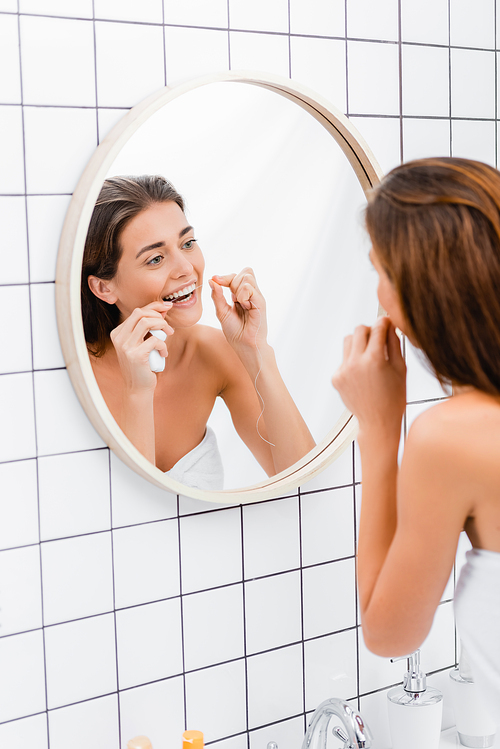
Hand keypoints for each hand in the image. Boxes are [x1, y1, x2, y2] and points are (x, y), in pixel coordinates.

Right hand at [110, 301, 173, 392]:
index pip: (137, 312)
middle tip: (168, 328)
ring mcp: (126, 347)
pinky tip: (164, 354)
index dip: (154, 307)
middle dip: (158, 316)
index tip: (167, 307)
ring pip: (146, 323)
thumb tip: (163, 310)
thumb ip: (146, 329)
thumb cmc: (142, 365)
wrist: (137, 388)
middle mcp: (119, 338)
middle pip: (140, 314)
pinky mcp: (136, 355)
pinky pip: (155, 340)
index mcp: (118, 333)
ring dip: (162, 326)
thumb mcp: (140, 344)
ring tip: (169, 335)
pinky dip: (163, 345)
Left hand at [209, 268, 267, 350]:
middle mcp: (251, 294)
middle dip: (232, 280)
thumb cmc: (235, 332)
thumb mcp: (221, 312)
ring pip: (247, 276)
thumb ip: (217, 296)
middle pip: (245, 272)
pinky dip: (242, 295)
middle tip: (231, 297)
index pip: (236, 276)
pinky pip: (249, 288)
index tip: (215, 280)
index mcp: (241, 295)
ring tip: (239, 304)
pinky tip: (243, 305)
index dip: (225, 277)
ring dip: (238, 288)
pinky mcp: (261, 302)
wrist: (244, 345)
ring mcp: (257, 297)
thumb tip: (211, 280)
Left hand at [331, 316, 406, 439]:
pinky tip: (364, 374)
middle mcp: (355, 363)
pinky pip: (344, 359)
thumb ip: (394, 344)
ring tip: (370, 356)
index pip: (377, 328)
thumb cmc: (393, 398)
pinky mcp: (336, 378)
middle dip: (370, 330)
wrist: (378, 422)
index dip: (384, 322)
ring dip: (359, 343)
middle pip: (359, 330)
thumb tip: (389, 326)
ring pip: (348, 341)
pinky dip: (353, 360)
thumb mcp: (400, 368)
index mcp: (374, 359)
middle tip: (378, 339)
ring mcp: (343, 371)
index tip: (387, 322)